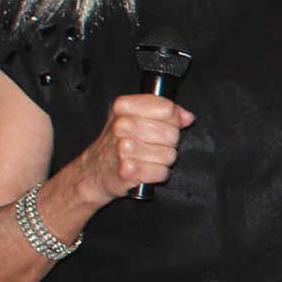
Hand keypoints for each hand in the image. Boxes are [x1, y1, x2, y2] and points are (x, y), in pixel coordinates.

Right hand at [74, 93, 192, 201]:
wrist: (95, 171)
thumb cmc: (116, 144)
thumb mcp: (134, 118)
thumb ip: (164, 112)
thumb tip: (186, 116)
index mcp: (124, 107)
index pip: (167, 108)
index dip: (173, 120)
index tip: (164, 125)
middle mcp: (122, 125)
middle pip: (172, 134)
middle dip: (168, 143)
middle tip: (152, 146)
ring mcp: (124, 148)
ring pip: (170, 155)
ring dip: (162, 160)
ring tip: (146, 158)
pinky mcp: (128, 170)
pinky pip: (162, 172)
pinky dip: (158, 174)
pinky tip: (145, 170)